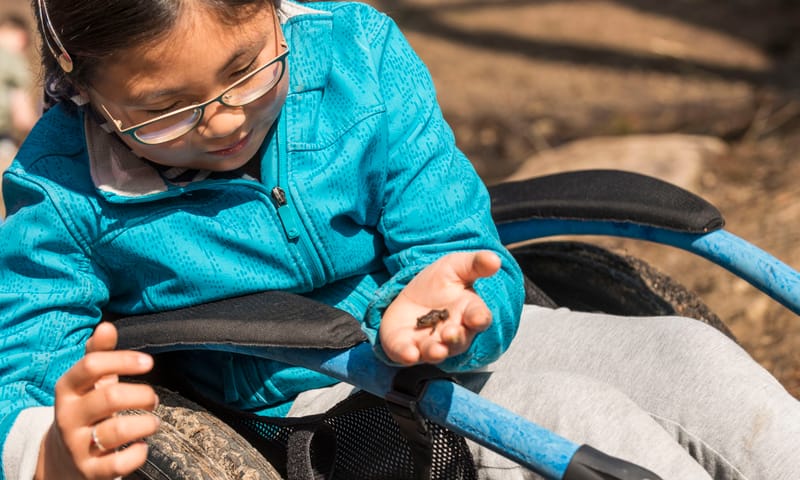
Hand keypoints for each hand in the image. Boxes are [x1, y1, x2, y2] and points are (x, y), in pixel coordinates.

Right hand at [35, 322, 159, 479]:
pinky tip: (142, 446)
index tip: (148, 363)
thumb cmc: (86, 408)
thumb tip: (107, 326)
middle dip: (142, 395)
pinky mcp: (89, 470)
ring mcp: (77, 445)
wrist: (62, 457)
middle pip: (110, 398)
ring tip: (153, 422)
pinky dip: (138, 454)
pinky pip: (118, 464)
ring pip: (117, 431)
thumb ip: (99, 354)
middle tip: (153, 399)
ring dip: (146, 424)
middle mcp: (69, 416)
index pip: (91, 366)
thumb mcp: (88, 382)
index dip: (124, 360)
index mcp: (67, 389)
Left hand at [379, 250, 500, 364]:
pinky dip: (408, 355)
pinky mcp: (406, 347)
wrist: (409, 296)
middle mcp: (452, 332)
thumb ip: (475, 264)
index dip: (479, 318)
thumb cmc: (439, 283)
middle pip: (458, 340)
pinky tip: (409, 354)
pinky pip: (407, 355)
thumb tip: (495, 259)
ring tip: (436, 350)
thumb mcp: (455, 266)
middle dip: (455, 338)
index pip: (479, 317)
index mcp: (468, 312)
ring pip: (436, 352)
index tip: (478, 318)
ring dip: (436, 352)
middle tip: (451, 333)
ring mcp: (429, 343)